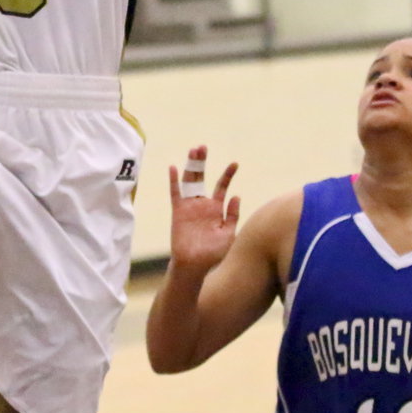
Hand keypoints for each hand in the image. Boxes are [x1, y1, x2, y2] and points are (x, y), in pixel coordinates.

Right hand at [168, 145, 239, 276]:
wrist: (195, 265)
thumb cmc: (214, 253)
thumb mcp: (228, 234)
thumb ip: (232, 215)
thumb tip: (236, 195)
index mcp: (216, 208)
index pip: (221, 186)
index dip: (227, 174)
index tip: (235, 163)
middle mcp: (202, 204)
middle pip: (201, 178)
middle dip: (202, 162)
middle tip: (203, 147)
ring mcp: (189, 206)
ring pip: (189, 181)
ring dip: (190, 166)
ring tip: (193, 151)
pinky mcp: (178, 212)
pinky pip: (176, 194)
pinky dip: (174, 181)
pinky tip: (174, 168)